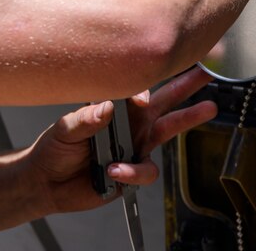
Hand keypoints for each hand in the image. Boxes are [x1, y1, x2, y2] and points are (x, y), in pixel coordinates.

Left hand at [27, 67, 216, 214]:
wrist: (47, 182)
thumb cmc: (55, 149)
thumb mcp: (65, 129)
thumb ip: (85, 119)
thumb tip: (107, 107)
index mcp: (114, 108)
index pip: (137, 88)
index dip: (146, 84)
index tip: (147, 87)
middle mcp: (129, 124)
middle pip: (164, 102)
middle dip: (186, 85)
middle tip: (208, 72)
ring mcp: (134, 147)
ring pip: (168, 130)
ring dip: (188, 118)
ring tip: (208, 108)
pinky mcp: (132, 173)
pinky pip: (145, 170)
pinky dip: (132, 171)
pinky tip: (114, 170)